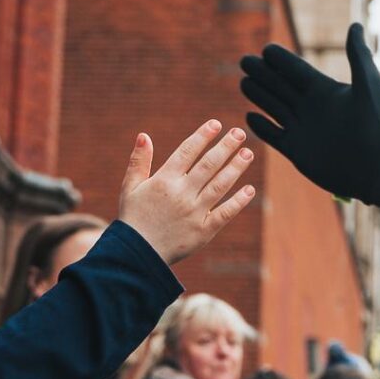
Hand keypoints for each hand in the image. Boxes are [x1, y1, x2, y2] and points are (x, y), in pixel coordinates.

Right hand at [114, 124, 255, 264]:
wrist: (137, 254)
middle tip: (239, 133)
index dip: (203, 136)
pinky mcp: (204, 231)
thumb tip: (144, 135)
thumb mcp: (130, 187)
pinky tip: (250, 189)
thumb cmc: (134, 218)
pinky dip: (238, 201)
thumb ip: (139, 161)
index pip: (187, 151)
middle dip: (225, 147)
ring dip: (236, 168)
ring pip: (220, 185)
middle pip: (208, 165)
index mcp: (164, 181)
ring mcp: (194, 212)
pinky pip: (225, 213)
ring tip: (248, 154)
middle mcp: (181, 194)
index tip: (216, 124)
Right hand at [238, 22, 379, 213]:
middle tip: (244, 60)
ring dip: (258, 95)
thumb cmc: (379, 128)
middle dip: (262, 73)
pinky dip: (261, 127)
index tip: (266, 49)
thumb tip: (356, 25)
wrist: (378, 169)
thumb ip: (359, 57)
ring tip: (243, 81)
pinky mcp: (297, 151)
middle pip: (281, 86)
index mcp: (326, 91)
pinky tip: (249, 117)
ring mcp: (303, 129)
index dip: (281, 59)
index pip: (297, 70)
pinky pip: (274, 136)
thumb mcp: (370, 87)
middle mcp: (312, 108)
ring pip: (274, 107)